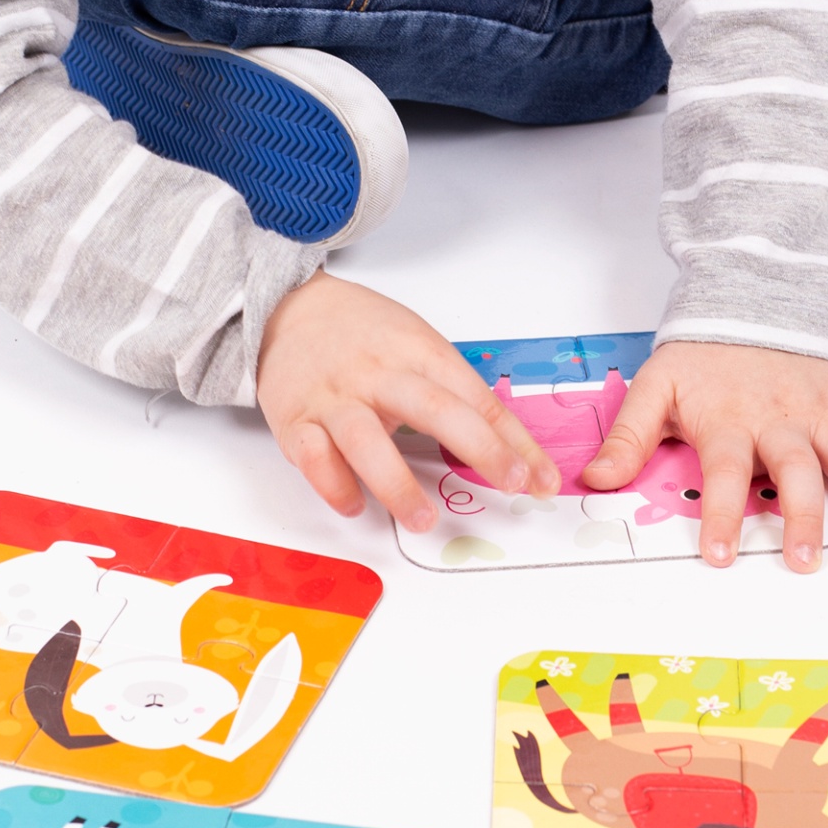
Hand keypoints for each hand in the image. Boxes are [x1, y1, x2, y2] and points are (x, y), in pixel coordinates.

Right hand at [257, 271, 558, 529]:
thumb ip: (456, 392)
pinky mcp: (296, 420)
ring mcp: (336, 398)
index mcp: (418, 353)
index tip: (538, 476)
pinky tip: (355, 505)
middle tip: (511, 485)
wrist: (290, 307)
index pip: (475, 398)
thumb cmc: (365, 333)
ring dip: (398, 484)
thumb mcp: (419, 345)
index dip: (511, 440)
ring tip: (425, 520)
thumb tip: (510, 447)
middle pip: (434, 409)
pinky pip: (313, 457)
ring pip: (366, 441)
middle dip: (480, 449)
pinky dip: (334, 485)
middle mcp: (379, 374)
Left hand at [579, 340, 827, 572]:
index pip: (725, 473)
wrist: (749, 291)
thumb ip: (627, 437)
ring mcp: (821, 413)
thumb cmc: (704, 350)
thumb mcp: (654, 386)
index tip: (720, 555)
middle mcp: (781, 419)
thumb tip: (594, 482)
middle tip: (805, 560)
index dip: (722, 513)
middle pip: (796, 472)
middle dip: (802, 517)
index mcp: (730, 419)